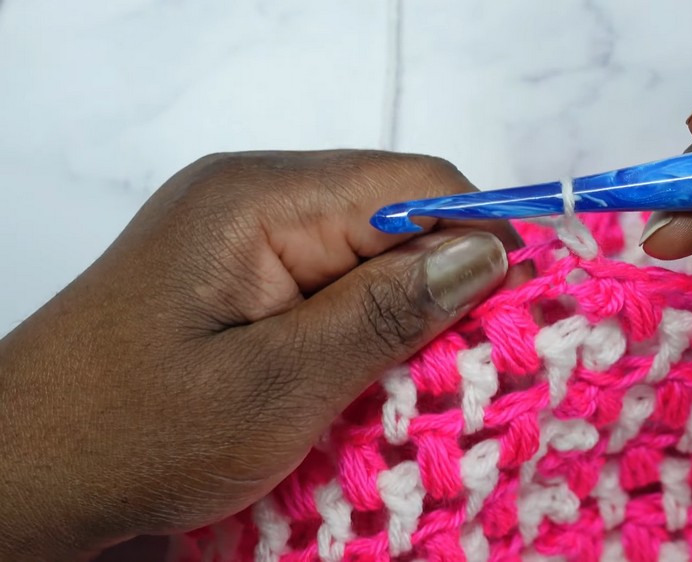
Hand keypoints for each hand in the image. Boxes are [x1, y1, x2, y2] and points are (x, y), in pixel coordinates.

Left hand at [0, 150, 521, 560]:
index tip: (514, 324)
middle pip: (395, 213)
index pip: (415, 184)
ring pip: (368, 252)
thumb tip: (488, 251)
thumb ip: (385, 312)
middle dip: (442, 287)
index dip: (479, 243)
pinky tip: (359, 381)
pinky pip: (328, 280)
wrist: (20, 474)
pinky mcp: (236, 271)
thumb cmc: (133, 435)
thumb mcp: (275, 386)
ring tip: (409, 387)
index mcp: (261, 198)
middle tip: (461, 372)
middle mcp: (254, 193)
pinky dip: (359, 328)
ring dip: (401, 315)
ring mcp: (241, 232)